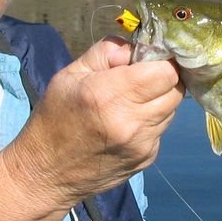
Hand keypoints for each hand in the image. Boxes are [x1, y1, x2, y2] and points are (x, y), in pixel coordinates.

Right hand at [1, 36, 184, 208]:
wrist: (46, 173)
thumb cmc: (54, 118)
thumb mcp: (70, 74)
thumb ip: (107, 52)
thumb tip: (137, 47)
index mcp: (110, 94)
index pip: (165, 71)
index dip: (162, 60)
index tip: (149, 57)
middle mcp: (132, 121)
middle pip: (175, 89)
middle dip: (163, 78)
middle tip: (143, 76)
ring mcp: (142, 144)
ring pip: (171, 109)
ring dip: (159, 99)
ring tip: (131, 101)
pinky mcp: (147, 159)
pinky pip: (161, 129)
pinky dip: (151, 121)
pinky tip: (127, 123)